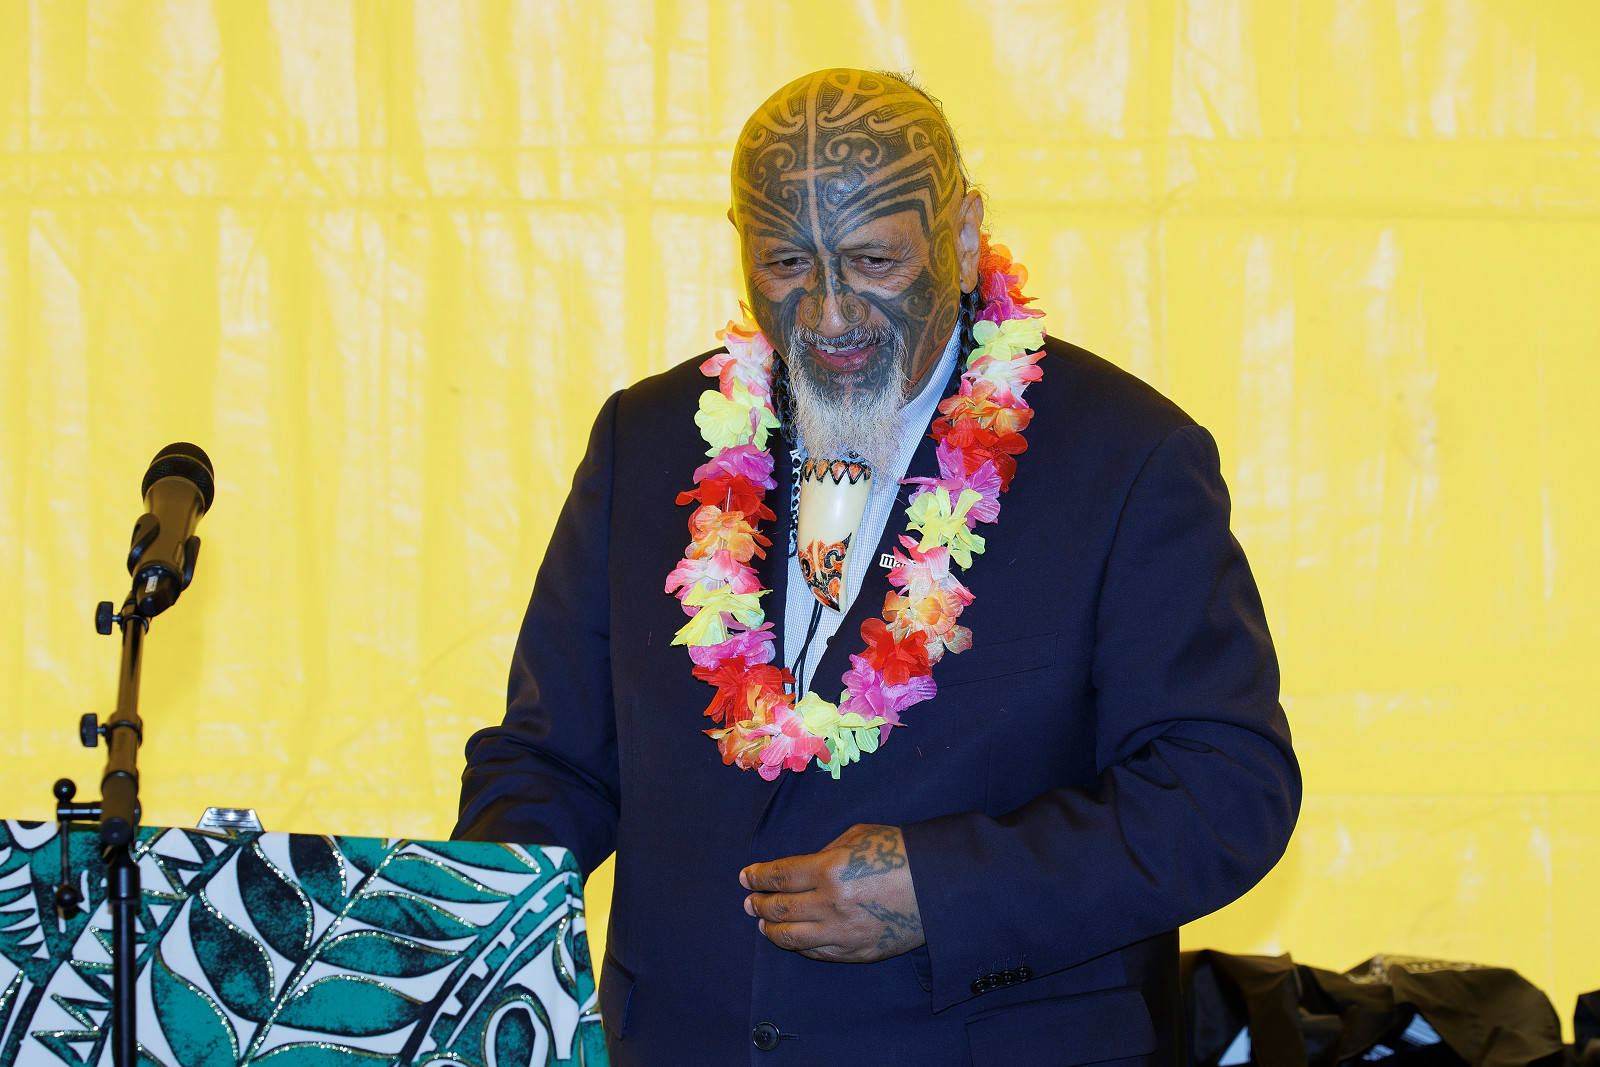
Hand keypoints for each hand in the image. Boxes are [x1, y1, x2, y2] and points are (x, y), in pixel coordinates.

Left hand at [740, 823, 924, 962]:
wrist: (942, 884)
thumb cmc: (900, 851)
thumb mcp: (857, 836)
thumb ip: (825, 852)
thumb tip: (801, 869)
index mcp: (829, 870)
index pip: (779, 877)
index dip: (757, 877)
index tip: (745, 877)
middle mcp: (831, 905)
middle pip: (780, 910)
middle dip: (758, 903)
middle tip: (748, 900)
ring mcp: (845, 934)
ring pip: (793, 939)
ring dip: (771, 930)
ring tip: (762, 923)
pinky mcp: (859, 952)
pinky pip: (819, 954)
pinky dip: (800, 947)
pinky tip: (793, 939)